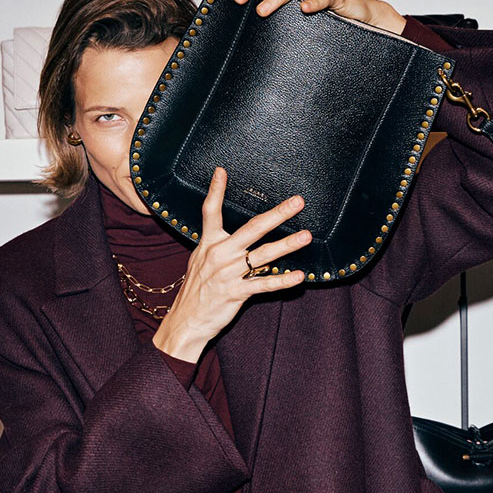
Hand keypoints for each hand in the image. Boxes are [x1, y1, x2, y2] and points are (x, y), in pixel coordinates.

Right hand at [153, 168, 310, 362]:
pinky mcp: (235, 293)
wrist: (186, 320)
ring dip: (287, 245)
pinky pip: (263, 285)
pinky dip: (282, 281)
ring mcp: (228, 274)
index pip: (210, 211)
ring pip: (263, 255)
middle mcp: (219, 254)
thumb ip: (215, 243)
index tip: (222, 171)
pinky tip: (298, 276)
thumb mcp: (199, 259)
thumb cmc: (196, 289)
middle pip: (252, 229)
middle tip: (297, 202)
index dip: (216, 191)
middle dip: (277, 214)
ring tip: (306, 236)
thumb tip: (232, 232)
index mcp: (209, 243)